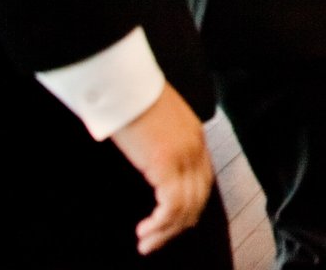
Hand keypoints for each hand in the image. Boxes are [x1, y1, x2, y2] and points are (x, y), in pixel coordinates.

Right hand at [109, 84, 213, 254]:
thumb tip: (146, 153)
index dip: (188, 204)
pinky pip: (173, 206)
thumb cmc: (130, 96)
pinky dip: (161, 224)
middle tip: (156, 239)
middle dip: (179, 224)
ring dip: (167, 231)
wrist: (123, 81)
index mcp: (194, 135)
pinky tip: (145, 231)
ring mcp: (185, 155)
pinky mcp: (167, 163)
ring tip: (147, 243)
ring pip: (187, 206)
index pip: (202, 179)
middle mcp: (195, 147)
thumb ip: (158, 138)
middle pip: (199, 197)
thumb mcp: (153, 120)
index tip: (169, 220)